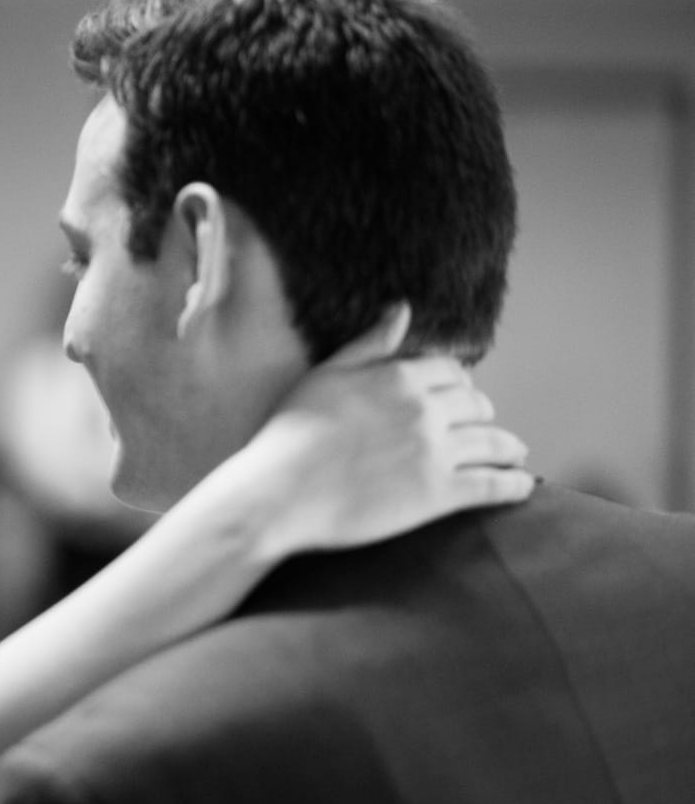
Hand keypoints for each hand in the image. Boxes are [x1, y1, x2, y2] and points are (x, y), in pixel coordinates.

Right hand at [239, 304, 531, 557]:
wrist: (278, 493)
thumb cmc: (290, 433)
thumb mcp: (325, 375)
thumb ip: (369, 344)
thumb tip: (402, 308)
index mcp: (399, 376)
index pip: (449, 372)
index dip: (458, 383)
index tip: (460, 395)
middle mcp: (426, 410)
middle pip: (476, 405)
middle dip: (482, 413)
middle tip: (483, 425)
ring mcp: (437, 452)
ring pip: (494, 443)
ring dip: (509, 447)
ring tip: (515, 454)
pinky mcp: (440, 494)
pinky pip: (494, 485)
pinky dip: (515, 485)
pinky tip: (524, 486)